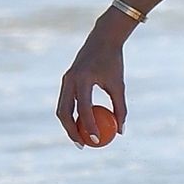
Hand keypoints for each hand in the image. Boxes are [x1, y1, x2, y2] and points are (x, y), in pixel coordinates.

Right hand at [56, 10, 130, 146]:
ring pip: (62, 108)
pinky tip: (79, 125)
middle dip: (71, 131)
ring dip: (68, 125)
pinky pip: (65, 101)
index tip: (96, 141)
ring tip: (80, 139)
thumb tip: (121, 131)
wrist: (102, 38)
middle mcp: (70, 79)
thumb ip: (120, 108)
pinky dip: (70, 114)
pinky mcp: (66, 79)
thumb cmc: (114, 62)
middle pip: (65, 112)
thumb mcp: (119, 85)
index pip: (85, 109)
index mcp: (84, 79)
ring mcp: (66, 79)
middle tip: (82, 145)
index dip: (89, 127)